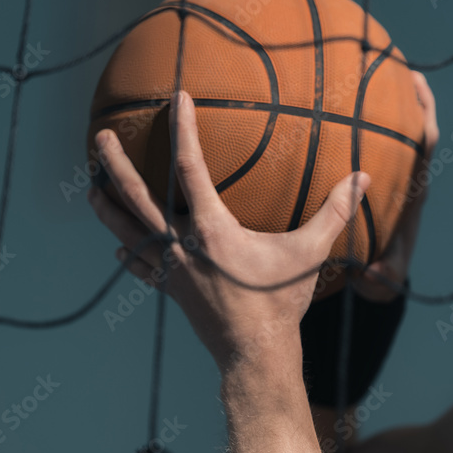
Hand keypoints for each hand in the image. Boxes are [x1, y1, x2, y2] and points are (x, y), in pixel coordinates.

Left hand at [88, 90, 370, 366]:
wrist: (255, 354)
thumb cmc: (281, 302)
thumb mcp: (311, 252)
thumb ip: (334, 212)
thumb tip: (362, 178)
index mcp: (210, 228)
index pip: (190, 167)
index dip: (183, 129)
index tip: (178, 98)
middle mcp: (181, 245)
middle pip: (137, 197)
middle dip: (116, 165)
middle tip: (100, 138)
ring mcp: (171, 270)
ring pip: (128, 231)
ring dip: (107, 208)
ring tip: (90, 188)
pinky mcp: (172, 291)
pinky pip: (142, 268)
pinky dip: (128, 255)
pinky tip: (117, 250)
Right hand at [352, 71, 438, 301]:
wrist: (379, 276)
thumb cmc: (380, 272)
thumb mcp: (381, 279)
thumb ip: (382, 277)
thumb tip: (374, 273)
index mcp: (414, 191)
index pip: (425, 145)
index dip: (425, 113)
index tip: (417, 83)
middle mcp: (409, 179)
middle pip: (417, 128)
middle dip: (412, 96)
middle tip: (396, 62)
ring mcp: (396, 178)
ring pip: (398, 134)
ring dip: (390, 104)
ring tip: (372, 70)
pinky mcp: (379, 181)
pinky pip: (377, 146)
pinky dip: (367, 123)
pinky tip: (343, 103)